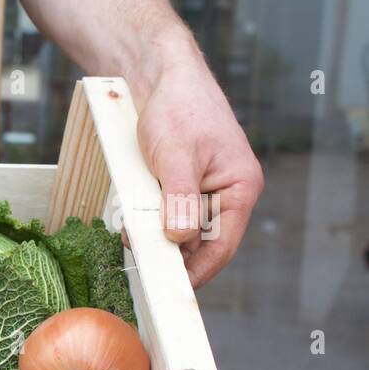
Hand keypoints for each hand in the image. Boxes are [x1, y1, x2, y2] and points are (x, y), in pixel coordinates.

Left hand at [133, 36, 263, 287]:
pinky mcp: (180, 188)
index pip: (222, 246)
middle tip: (140, 272)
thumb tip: (179, 238)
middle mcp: (227, 195)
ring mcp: (204, 192)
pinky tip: (129, 226)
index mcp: (241, 188)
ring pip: (180, 232)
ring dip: (157, 240)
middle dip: (171, 258)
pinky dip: (149, 223)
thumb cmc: (176, 108)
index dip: (196, 273)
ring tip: (131, 245)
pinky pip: (167, 216)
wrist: (159, 76)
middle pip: (201, 244)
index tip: (168, 292)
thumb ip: (178, 198)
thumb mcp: (175, 155)